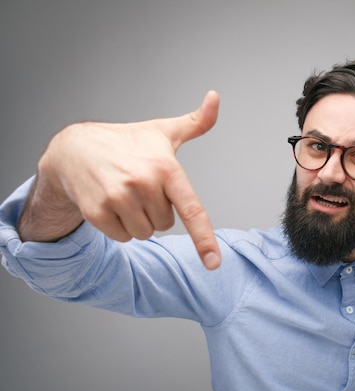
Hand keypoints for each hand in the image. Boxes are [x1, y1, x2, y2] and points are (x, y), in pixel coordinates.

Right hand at [21, 91, 221, 268]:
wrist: (75, 148)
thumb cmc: (127, 142)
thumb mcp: (162, 131)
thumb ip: (196, 122)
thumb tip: (215, 98)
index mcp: (166, 168)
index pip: (191, 210)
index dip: (204, 239)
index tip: (213, 263)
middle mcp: (143, 184)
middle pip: (165, 225)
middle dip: (155, 211)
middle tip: (140, 188)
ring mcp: (118, 199)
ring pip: (144, 234)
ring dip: (138, 221)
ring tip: (125, 194)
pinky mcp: (97, 213)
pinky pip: (123, 238)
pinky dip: (119, 227)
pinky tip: (110, 203)